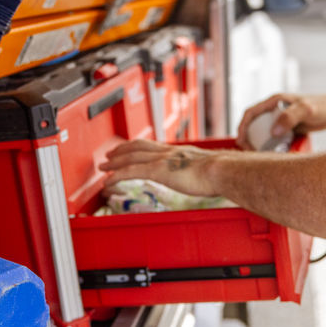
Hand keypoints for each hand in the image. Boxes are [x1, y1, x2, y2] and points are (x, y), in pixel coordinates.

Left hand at [99, 139, 221, 197]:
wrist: (222, 171)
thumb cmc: (220, 172)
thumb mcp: (208, 169)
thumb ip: (199, 171)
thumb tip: (204, 177)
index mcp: (178, 152)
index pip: (152, 146)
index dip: (137, 147)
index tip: (129, 149)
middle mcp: (167, 152)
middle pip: (137, 147)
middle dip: (121, 151)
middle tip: (109, 156)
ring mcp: (161, 160)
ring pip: (130, 157)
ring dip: (114, 162)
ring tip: (104, 167)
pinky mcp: (158, 170)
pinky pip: (131, 172)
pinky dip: (117, 175)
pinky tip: (108, 181)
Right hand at [236, 93, 325, 149]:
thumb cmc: (320, 107)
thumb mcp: (305, 110)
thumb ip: (289, 118)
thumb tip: (273, 132)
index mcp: (274, 102)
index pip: (251, 113)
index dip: (242, 126)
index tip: (240, 140)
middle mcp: (274, 110)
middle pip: (253, 125)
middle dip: (247, 138)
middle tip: (248, 152)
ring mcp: (280, 120)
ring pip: (262, 133)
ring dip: (257, 144)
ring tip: (257, 157)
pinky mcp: (286, 129)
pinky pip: (273, 139)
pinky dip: (269, 147)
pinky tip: (272, 156)